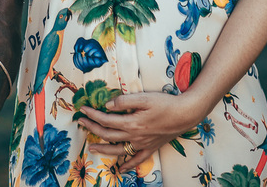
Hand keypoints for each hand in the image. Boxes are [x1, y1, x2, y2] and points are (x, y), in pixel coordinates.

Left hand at [76, 91, 203, 171]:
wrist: (185, 114)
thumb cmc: (165, 103)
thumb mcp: (144, 97)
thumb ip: (124, 101)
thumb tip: (107, 105)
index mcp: (131, 123)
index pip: (106, 120)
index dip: (92, 114)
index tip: (82, 109)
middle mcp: (135, 136)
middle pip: (108, 135)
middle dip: (92, 129)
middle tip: (81, 123)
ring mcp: (143, 144)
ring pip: (119, 150)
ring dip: (103, 150)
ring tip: (91, 148)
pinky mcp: (151, 148)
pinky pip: (137, 160)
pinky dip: (128, 165)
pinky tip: (121, 168)